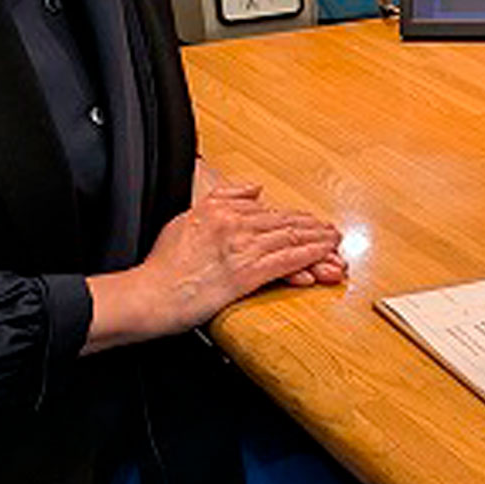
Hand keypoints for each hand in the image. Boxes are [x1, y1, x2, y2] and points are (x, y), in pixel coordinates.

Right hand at [84, 181, 348, 353]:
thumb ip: (222, 198)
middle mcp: (234, 224)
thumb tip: (255, 189)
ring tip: (334, 243)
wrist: (149, 294)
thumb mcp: (186, 218)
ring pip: (291, 239)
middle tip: (331, 233)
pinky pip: (286, 261)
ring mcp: (242, 247)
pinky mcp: (246, 272)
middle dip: (312, 228)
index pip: (267, 211)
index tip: (307, 223)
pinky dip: (309, 258)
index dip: (292, 218)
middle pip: (284, 223)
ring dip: (318, 242)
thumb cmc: (162, 266)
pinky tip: (323, 258)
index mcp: (221, 210)